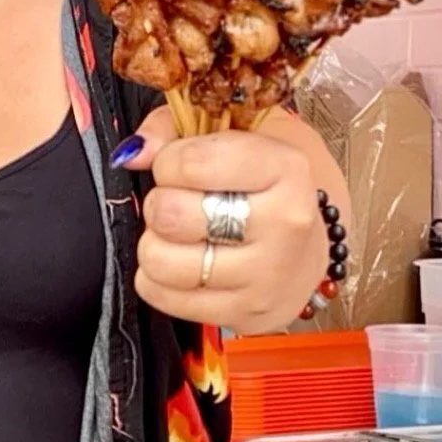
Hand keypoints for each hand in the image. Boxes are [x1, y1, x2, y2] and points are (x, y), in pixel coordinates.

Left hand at [116, 106, 328, 334]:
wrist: (306, 248)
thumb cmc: (264, 183)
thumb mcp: (234, 133)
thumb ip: (176, 128)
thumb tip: (135, 153)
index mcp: (284, 168)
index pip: (192, 163)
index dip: (168, 161)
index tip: (178, 165)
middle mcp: (283, 223)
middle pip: (173, 214)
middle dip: (159, 203)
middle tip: (175, 203)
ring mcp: (266, 275)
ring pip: (163, 262)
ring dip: (154, 244)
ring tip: (174, 236)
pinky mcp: (247, 313)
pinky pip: (164, 298)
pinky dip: (156, 279)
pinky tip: (179, 264)